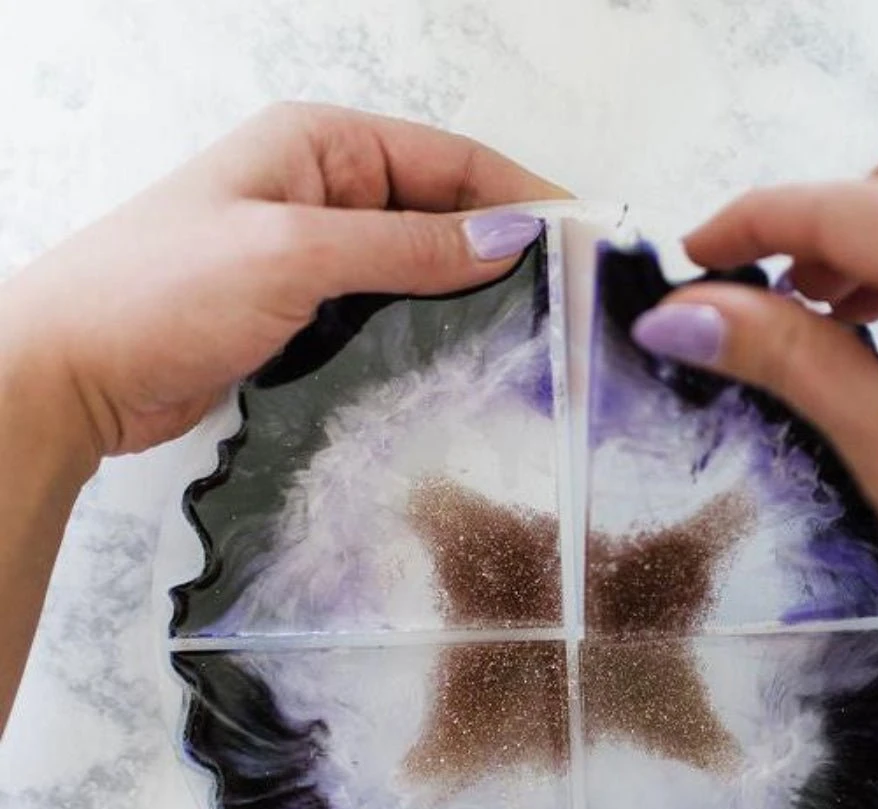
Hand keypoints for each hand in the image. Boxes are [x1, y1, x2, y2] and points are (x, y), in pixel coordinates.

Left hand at [0, 102, 567, 465]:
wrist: (74, 373)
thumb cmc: (163, 290)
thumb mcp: (294, 253)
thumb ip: (403, 246)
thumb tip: (508, 241)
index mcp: (320, 146)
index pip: (448, 159)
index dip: (520, 193)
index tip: (582, 239)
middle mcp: (325, 193)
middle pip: (442, 212)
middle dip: (504, 248)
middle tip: (570, 300)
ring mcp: (317, 258)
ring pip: (420, 269)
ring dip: (471, 297)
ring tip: (534, 335)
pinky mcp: (308, 316)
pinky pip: (389, 314)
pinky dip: (430, 332)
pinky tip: (468, 361)